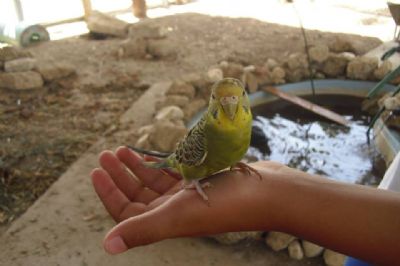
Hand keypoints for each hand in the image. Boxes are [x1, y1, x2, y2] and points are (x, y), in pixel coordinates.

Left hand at [91, 146, 280, 253]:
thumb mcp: (179, 215)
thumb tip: (106, 246)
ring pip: (153, 183)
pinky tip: (150, 153)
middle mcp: (174, 212)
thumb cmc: (226, 203)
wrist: (268, 192)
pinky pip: (173, 174)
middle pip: (137, 195)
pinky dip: (160, 164)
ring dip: (136, 167)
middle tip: (105, 154)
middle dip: (119, 175)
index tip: (96, 170)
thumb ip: (143, 229)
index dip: (108, 193)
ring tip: (121, 149)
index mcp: (165, 222)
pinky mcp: (202, 182)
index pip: (126, 212)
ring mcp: (188, 197)